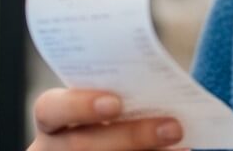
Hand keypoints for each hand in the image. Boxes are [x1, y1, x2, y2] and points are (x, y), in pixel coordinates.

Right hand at [28, 89, 185, 150]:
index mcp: (52, 121)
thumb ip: (118, 94)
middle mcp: (54, 149)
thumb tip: (160, 87)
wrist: (106, 138)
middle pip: (81, 145)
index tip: (115, 103)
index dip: (79, 105)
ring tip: (182, 144)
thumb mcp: (100, 103)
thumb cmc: (105, 116)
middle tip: (174, 127)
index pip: (50, 108)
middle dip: (131, 136)